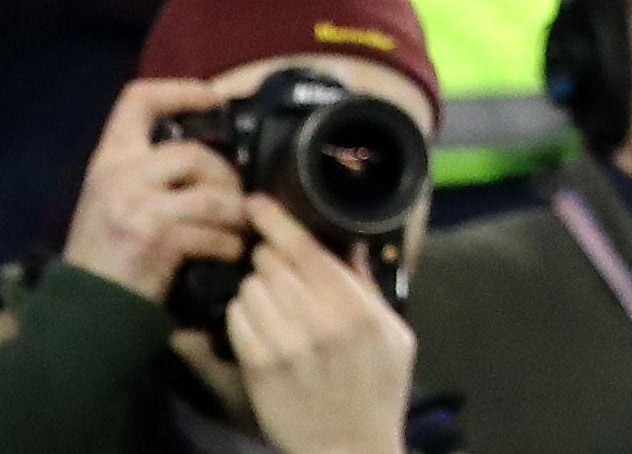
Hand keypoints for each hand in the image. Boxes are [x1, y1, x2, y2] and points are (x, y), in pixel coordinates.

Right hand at [56, 78, 248, 304]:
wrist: (82, 313)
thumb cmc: (104, 256)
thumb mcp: (110, 200)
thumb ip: (144, 171)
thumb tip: (203, 150)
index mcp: (107, 161)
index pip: (137, 100)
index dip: (180, 91)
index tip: (214, 100)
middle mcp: (118, 177)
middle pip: (192, 152)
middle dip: (224, 175)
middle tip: (234, 198)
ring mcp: (136, 208)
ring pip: (210, 194)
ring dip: (234, 213)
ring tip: (238, 226)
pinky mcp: (155, 240)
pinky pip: (212, 233)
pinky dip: (228, 244)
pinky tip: (227, 253)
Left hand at [223, 196, 417, 453]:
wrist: (350, 448)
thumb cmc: (377, 390)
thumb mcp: (394, 334)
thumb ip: (370, 288)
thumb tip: (349, 243)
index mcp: (356, 309)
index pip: (309, 251)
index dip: (278, 221)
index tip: (257, 202)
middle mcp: (319, 322)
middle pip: (274, 264)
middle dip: (269, 257)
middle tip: (274, 263)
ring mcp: (285, 346)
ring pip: (251, 288)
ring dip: (256, 286)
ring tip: (270, 298)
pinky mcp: (258, 368)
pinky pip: (237, 319)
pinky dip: (243, 312)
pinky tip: (258, 320)